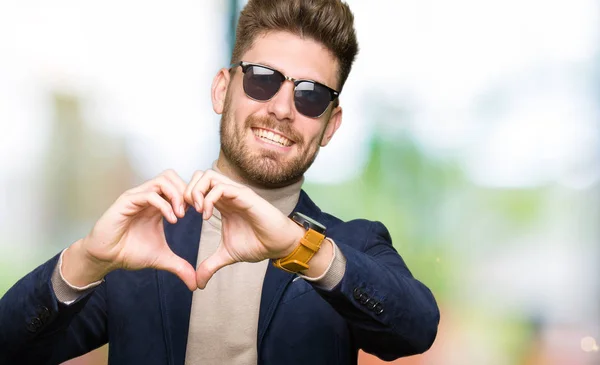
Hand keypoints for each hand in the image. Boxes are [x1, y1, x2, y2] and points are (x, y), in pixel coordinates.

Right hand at [62, 170, 196, 290]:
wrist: (106, 258)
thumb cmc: (129, 252)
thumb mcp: (162, 258)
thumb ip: (180, 267)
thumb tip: (196, 284)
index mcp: (157, 204)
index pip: (179, 186)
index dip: (193, 196)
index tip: (202, 213)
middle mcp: (148, 196)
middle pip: (172, 176)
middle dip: (187, 191)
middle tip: (194, 211)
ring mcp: (137, 197)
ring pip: (163, 180)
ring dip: (177, 195)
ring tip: (181, 215)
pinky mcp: (126, 201)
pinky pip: (149, 194)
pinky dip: (164, 204)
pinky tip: (171, 219)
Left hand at [184, 170, 303, 288]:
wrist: (278, 245)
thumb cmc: (257, 244)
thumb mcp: (226, 255)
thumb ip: (210, 265)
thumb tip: (198, 283)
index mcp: (222, 203)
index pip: (197, 186)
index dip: (185, 199)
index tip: (180, 217)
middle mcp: (227, 193)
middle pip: (199, 175)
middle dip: (186, 191)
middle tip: (185, 212)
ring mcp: (236, 192)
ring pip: (208, 175)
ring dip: (196, 192)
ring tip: (196, 212)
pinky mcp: (244, 195)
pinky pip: (221, 187)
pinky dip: (208, 199)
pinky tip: (206, 216)